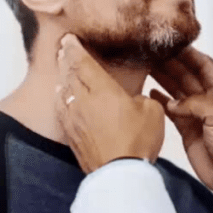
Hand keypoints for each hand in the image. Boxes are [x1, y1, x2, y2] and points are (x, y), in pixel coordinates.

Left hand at [55, 34, 164, 173]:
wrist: (120, 174)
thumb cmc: (138, 140)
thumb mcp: (152, 112)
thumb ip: (141, 98)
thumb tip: (133, 99)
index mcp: (103, 90)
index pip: (83, 63)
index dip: (75, 48)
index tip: (69, 38)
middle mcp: (83, 100)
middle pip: (69, 74)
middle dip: (66, 59)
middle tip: (63, 49)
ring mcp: (74, 118)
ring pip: (63, 91)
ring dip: (62, 78)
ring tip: (62, 71)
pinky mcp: (71, 134)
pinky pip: (62, 109)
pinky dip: (60, 98)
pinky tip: (61, 97)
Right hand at [151, 47, 212, 209]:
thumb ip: (196, 104)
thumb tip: (172, 103)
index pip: (204, 65)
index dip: (188, 53)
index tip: (170, 42)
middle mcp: (209, 100)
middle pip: (187, 75)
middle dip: (170, 63)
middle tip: (149, 52)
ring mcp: (197, 115)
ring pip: (177, 91)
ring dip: (163, 79)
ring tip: (143, 66)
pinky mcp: (187, 129)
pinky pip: (172, 110)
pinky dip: (161, 101)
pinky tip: (148, 92)